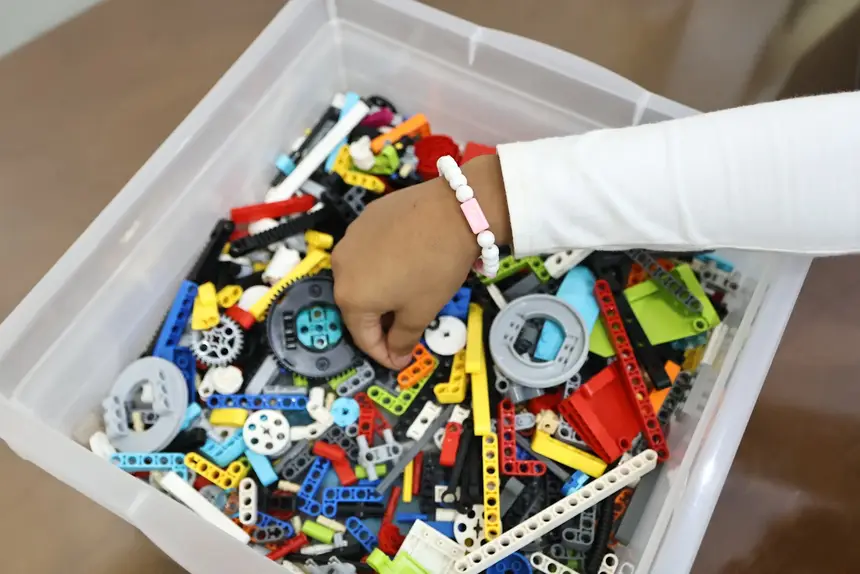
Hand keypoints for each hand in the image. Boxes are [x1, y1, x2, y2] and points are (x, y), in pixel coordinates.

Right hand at [332, 155, 510, 369]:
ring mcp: (349, 239)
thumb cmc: (435, 267)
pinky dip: (382, 264)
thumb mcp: (421, 311)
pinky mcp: (364, 219)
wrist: (452, 211)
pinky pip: (368, 252)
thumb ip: (403, 339)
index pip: (363, 337)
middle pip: (357, 306)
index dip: (383, 354)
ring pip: (361, 277)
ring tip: (406, 294)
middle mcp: (340, 268)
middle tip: (404, 330)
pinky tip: (405, 263)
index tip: (400, 361)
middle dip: (380, 323)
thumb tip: (396, 354)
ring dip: (380, 292)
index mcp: (350, 297)